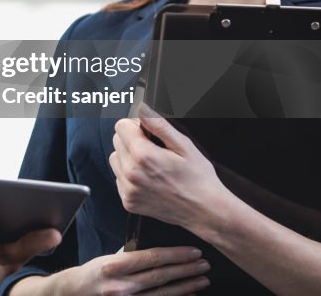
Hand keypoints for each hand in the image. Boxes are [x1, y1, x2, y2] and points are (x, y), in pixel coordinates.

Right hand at [33, 247, 209, 294]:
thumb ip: (130, 255)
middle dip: (186, 269)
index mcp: (113, 266)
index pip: (151, 258)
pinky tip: (188, 295)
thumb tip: (157, 250)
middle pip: (161, 276)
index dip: (175, 254)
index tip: (193, 251)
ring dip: (186, 287)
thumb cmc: (92, 274)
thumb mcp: (107, 259)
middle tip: (204, 264)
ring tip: (202, 279)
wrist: (72, 295)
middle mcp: (120, 286)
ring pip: (162, 294)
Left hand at [109, 104, 229, 229]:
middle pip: (116, 141)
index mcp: (144, 156)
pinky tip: (148, 179)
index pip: (120, 126)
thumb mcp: (184, 146)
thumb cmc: (199, 179)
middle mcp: (131, 173)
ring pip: (115, 159)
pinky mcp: (128, 202)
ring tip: (151, 165)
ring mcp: (128, 190)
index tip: (148, 133)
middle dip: (132, 140)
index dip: (136, 125)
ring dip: (128, 157)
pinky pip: (118, 179)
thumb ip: (159, 125)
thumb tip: (142, 109)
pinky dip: (129, 176)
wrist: (205, 212)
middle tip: (154, 149)